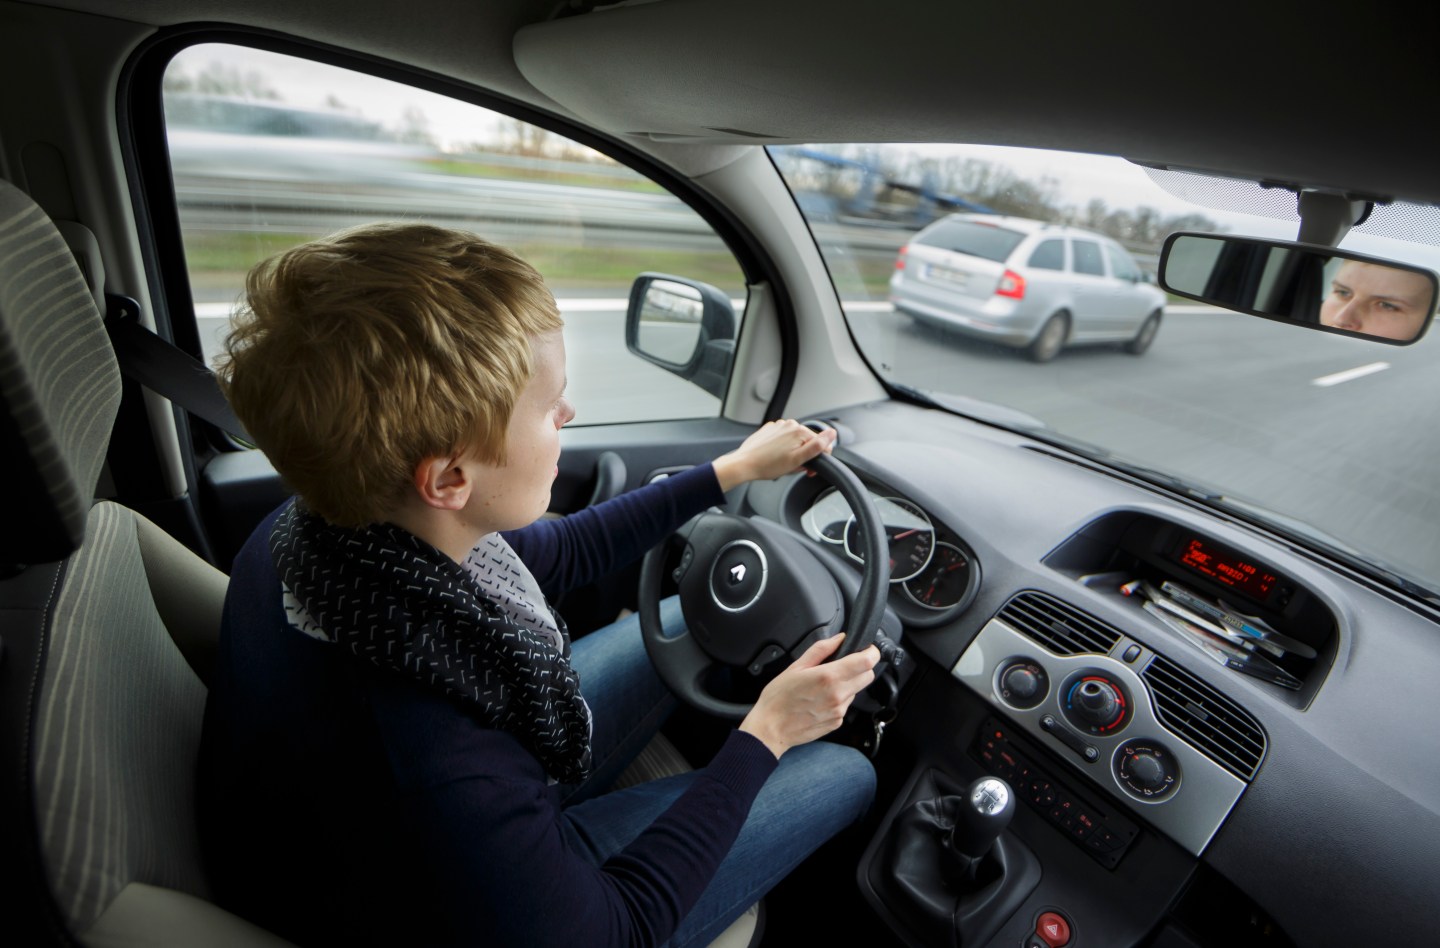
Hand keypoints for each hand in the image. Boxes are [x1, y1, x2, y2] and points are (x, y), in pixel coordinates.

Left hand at [712, 419, 836, 491]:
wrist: (744, 464)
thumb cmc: (768, 465)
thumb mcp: (797, 460)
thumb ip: (817, 446)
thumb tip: (832, 434)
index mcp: (799, 431)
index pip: (820, 444)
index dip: (817, 460)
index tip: (808, 470)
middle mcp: (789, 424)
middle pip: (807, 442)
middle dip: (804, 456)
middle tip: (792, 468)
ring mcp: (778, 426)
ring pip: (794, 441)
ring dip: (793, 452)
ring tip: (782, 463)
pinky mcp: (769, 430)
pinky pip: (782, 439)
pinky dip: (782, 448)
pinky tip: (774, 457)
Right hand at [738, 634, 879, 758]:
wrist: (771, 728)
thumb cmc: (778, 698)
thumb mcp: (796, 666)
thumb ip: (821, 649)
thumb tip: (839, 639)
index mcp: (828, 677)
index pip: (867, 661)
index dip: (870, 651)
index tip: (865, 649)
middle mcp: (838, 695)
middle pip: (868, 675)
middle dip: (861, 667)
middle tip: (842, 665)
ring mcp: (839, 711)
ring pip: (856, 690)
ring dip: (847, 684)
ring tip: (823, 686)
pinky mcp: (837, 722)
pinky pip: (846, 705)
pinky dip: (839, 699)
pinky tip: (820, 699)